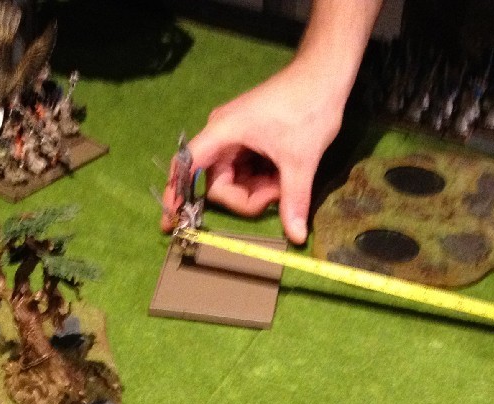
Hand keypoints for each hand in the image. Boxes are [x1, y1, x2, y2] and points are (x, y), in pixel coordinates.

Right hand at [167, 63, 346, 244]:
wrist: (324, 76)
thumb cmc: (307, 109)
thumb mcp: (301, 160)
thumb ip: (293, 199)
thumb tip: (297, 237)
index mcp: (222, 133)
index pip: (186, 166)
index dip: (176, 195)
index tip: (169, 223)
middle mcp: (222, 137)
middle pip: (218, 184)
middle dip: (246, 198)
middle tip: (277, 193)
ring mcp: (236, 139)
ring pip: (235, 181)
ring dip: (258, 190)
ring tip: (286, 179)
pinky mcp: (249, 142)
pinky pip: (247, 172)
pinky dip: (263, 180)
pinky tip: (283, 173)